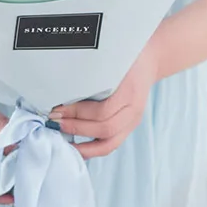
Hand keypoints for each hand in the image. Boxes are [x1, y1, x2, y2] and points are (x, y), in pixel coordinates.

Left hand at [52, 38, 159, 159]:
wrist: (151, 59)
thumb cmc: (127, 56)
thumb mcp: (112, 59)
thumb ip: (93, 72)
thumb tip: (62, 86)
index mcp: (130, 90)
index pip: (102, 110)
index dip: (77, 113)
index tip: (57, 108)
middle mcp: (134, 109)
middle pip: (105, 128)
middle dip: (76, 127)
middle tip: (55, 120)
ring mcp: (134, 120)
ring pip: (109, 143)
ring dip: (83, 145)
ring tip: (63, 138)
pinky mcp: (129, 127)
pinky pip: (111, 144)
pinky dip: (93, 150)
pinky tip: (77, 148)